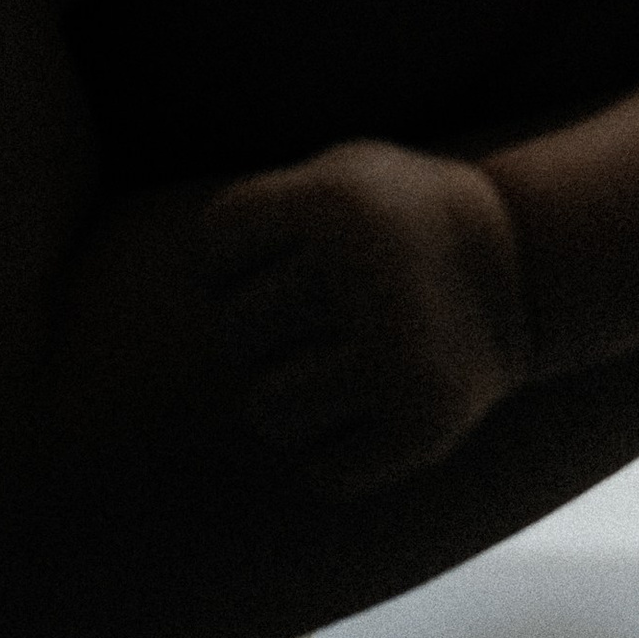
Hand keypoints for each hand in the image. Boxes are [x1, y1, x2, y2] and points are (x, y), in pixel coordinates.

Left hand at [201, 140, 530, 496]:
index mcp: (338, 201)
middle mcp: (367, 273)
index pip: (217, 247)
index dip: (240, 256)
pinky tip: (371, 404)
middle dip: (267, 326)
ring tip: (340, 361)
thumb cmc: (400, 216)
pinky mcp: (421, 426)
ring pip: (267, 409)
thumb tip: (112, 295)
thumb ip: (261, 212)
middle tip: (322, 311)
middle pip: (237, 330)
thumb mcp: (343, 170)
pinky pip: (319, 468)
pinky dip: (333, 447)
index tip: (288, 252)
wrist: (527, 263)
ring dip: (292, 393)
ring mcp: (397, 354)